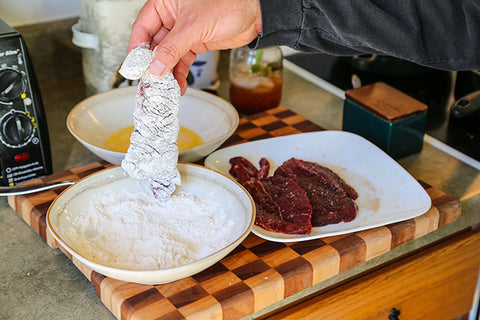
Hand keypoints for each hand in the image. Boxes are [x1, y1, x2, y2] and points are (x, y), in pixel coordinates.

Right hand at [129, 0, 261, 93]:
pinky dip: (180, 74)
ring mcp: (184, 31)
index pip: (142, 28)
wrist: (254, 14)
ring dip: (167, 73)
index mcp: (165, 4)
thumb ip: (172, 48)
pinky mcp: (196, 43)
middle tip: (151, 83)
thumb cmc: (228, 3)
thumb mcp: (194, 26)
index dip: (137, 49)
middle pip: (154, 45)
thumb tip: (155, 67)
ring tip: (165, 88)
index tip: (136, 68)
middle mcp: (172, 17)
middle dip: (153, 65)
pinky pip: (182, 60)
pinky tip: (178, 85)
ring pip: (168, 56)